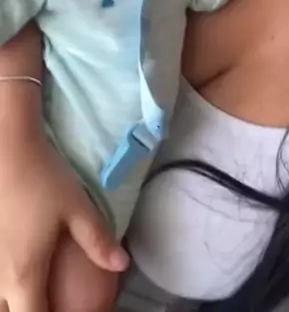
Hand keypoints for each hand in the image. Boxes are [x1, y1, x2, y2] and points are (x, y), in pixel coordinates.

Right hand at [0, 131, 128, 311]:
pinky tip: (17, 270)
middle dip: (30, 311)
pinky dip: (5, 286)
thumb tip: (122, 264)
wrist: (7, 148)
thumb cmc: (42, 178)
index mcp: (24, 274)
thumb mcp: (77, 208)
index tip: (63, 311)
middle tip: (50, 300)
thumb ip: (97, 240)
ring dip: (15, 300)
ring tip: (33, 291)